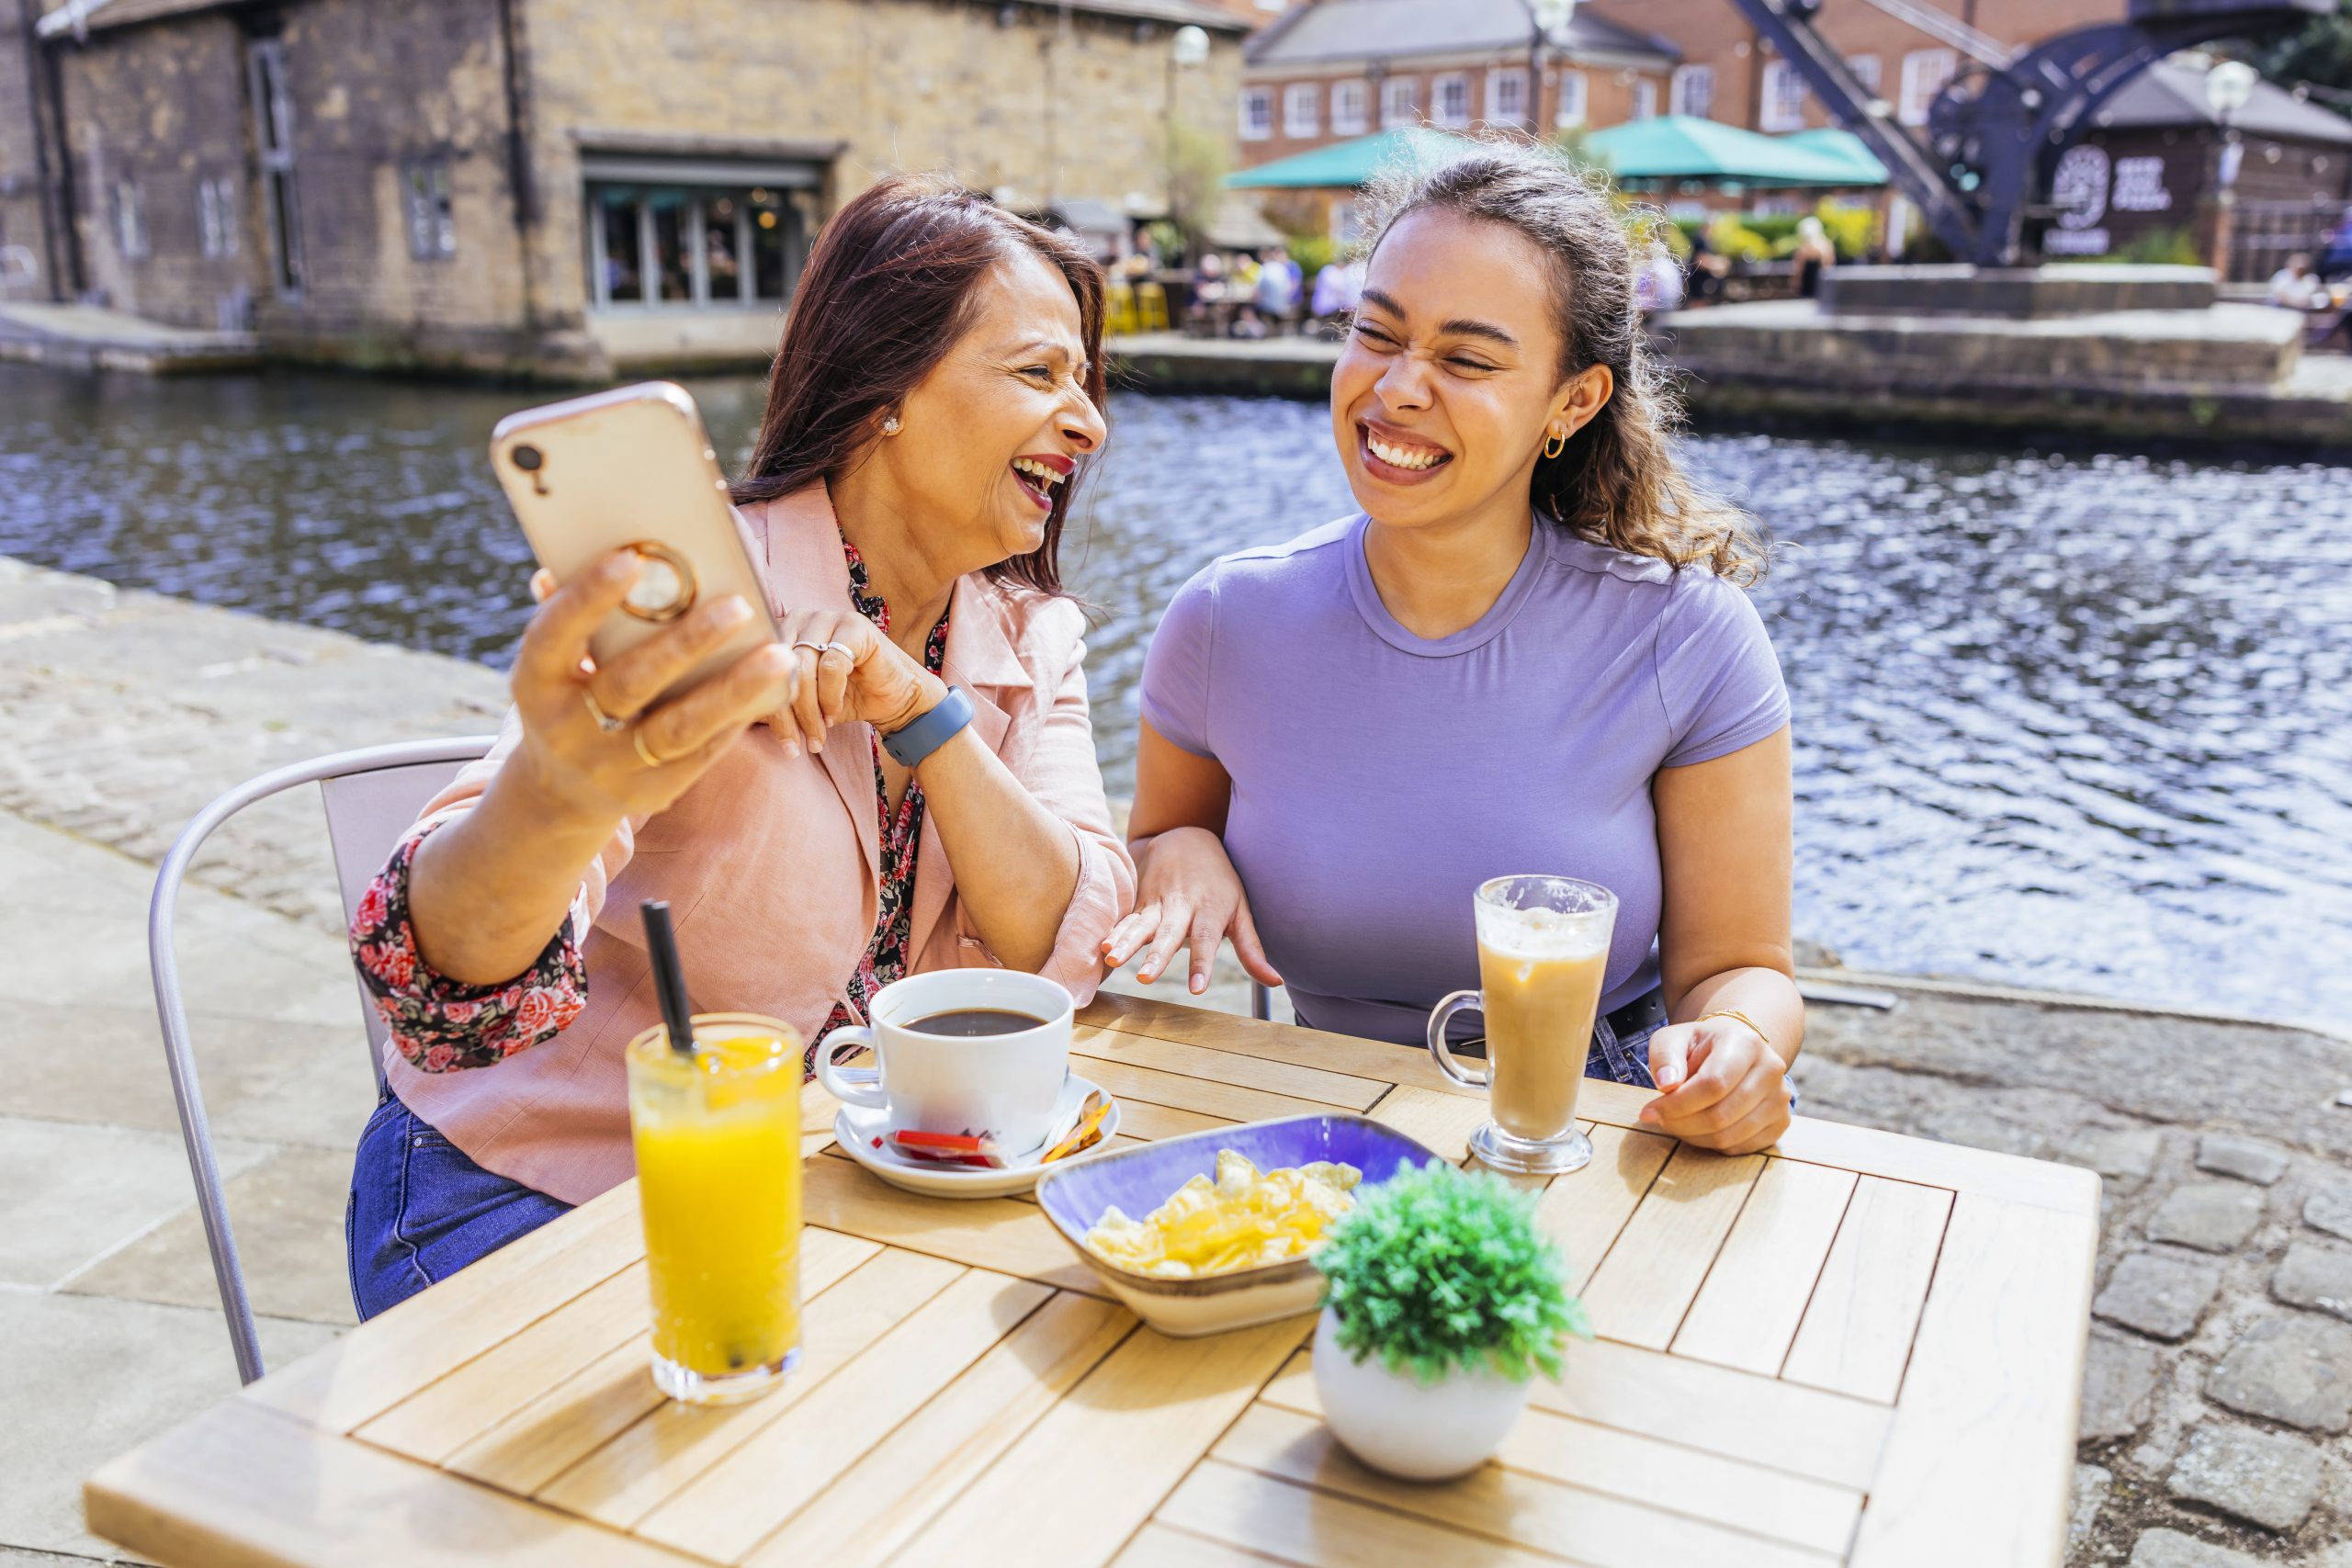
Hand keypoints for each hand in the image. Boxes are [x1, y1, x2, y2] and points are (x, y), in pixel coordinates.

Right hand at [507, 550, 796, 826]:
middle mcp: (567, 730)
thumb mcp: (553, 665)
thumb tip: (568, 559)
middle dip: (685, 643)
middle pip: (630, 683)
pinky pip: (703, 752)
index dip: (588, 597)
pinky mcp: (653, 792)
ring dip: (733, 690)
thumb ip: (570, 615)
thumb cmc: (567, 699)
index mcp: (535, 684)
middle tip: (738, 604)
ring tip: (778, 655)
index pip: (555, 635)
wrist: (560, 794)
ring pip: (679, 727)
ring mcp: (611, 768)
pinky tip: (772, 686)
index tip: (631, 558)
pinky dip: (738, 717)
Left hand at [760, 608, 945, 756]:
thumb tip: (735, 713)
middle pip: (777, 665)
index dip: (763, 703)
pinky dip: (831, 696)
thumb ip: (771, 700)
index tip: (778, 739)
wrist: (894, 700)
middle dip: (786, 712)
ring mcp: (829, 617)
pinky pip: (831, 665)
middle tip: (796, 745)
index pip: (758, 663)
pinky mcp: (855, 625)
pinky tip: (835, 714)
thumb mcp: (800, 704)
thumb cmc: (844, 700)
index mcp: (781, 630)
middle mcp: (801, 616)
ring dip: (809, 710)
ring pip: (803, 666)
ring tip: (817, 736)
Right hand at [1100, 826, 1281, 995]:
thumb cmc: (1220, 881)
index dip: (1202, 963)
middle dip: (1157, 956)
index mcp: (1210, 910)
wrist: (1185, 838)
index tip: (1198, 988)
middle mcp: (1181, 906)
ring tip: (1113, 958)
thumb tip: (1276, 981)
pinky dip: (1114, 932)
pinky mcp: (1139, 902)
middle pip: (1168, 934)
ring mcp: (1157, 902)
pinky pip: (1126, 920)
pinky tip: (1103, 947)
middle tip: (1146, 978)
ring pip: (1141, 925)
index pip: (1206, 940)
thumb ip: (1252, 949)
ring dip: (1126, 943)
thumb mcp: (1241, 910)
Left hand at [1639, 1016, 1789, 1154]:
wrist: (1736, 1049)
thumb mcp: (1675, 1039)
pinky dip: (1712, 1145)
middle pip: (1721, 1115)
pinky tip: (1698, 1128)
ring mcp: (1781, 1098)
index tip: (1649, 1112)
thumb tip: (1666, 1083)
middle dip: (1681, 1124)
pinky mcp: (1781, 1122)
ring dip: (1693, 1137)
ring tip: (1676, 1123)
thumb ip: (1665, 1056)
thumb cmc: (1701, 1046)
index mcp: (1746, 1042)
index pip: (1713, 1084)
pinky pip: (1741, 1147)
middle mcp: (1771, 1069)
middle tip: (1659, 1120)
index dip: (1677, 1104)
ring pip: (1730, 1136)